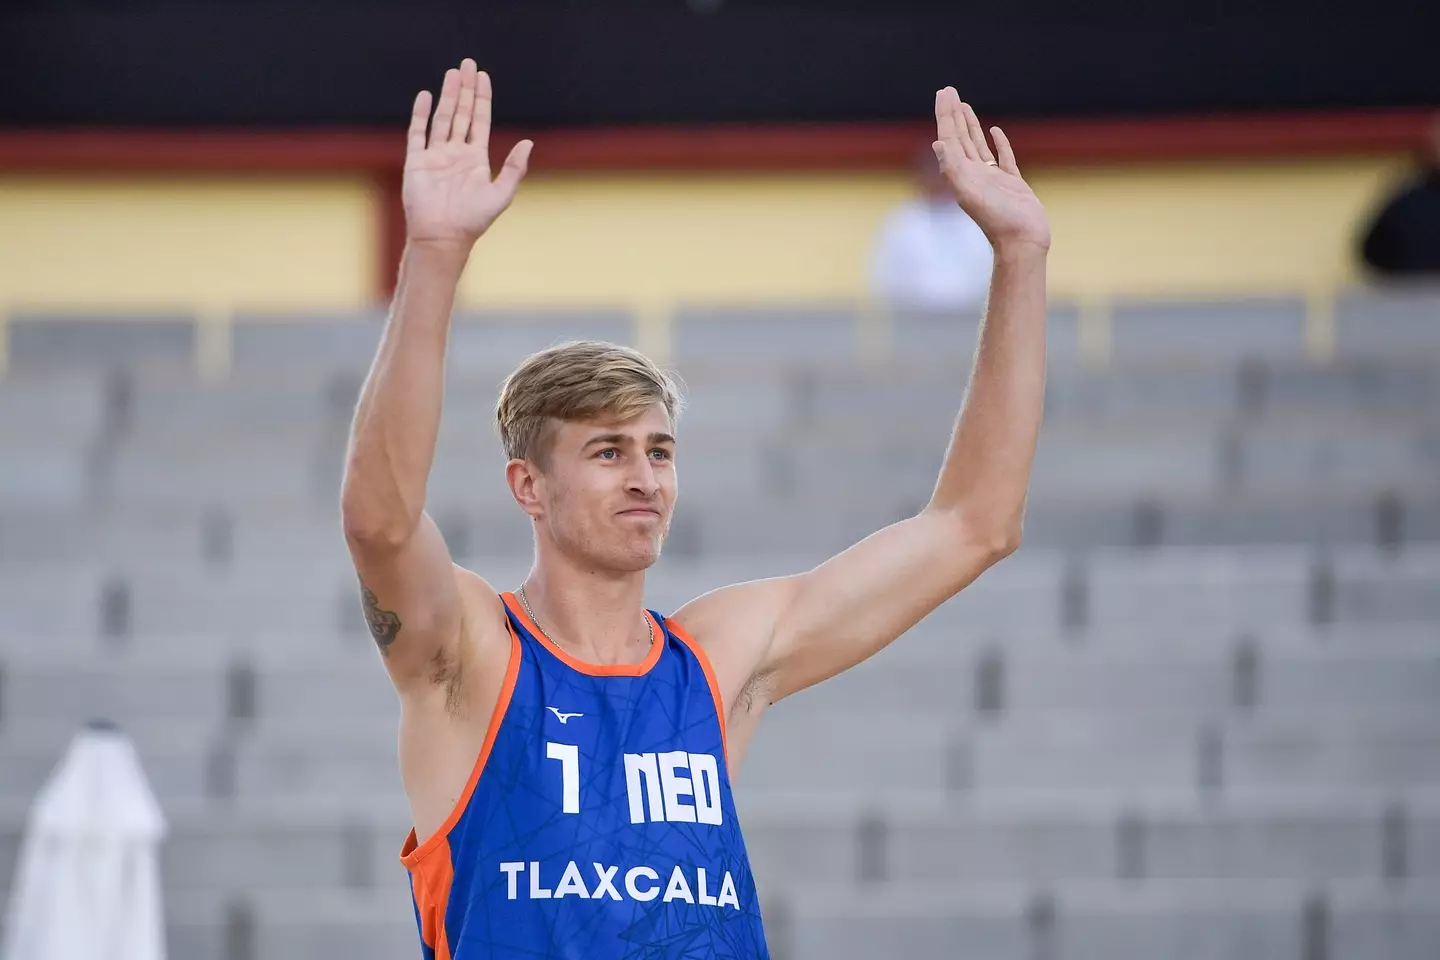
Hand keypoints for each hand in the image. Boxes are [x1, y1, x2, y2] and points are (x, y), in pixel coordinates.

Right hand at [403, 59, 533, 248]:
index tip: (483, 77)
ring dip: (448, 95)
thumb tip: (528, 143)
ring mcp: (435, 156)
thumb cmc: (473, 221)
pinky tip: (426, 97)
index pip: (480, 121)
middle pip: (461, 113)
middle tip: (468, 64)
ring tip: (453, 73)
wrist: (442, 238)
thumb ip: (514, 169)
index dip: (482, 98)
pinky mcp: (416, 162)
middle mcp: (456, 154)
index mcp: (476, 159)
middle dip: (465, 89)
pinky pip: (417, 133)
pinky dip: (421, 114)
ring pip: (442, 118)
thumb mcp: (501, 194)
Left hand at [932, 87, 1049, 251]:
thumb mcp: (970, 194)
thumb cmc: (997, 221)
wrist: (1022, 242)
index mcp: (962, 174)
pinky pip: (1003, 157)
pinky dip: (998, 143)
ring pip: (977, 144)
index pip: (949, 137)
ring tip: (964, 106)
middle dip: (953, 113)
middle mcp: (974, 174)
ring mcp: (993, 178)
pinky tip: (994, 131)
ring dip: (969, 125)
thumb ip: (953, 169)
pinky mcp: (1012, 183)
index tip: (944, 93)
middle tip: (949, 90)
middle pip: (959, 137)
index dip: (945, 115)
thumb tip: (937, 144)